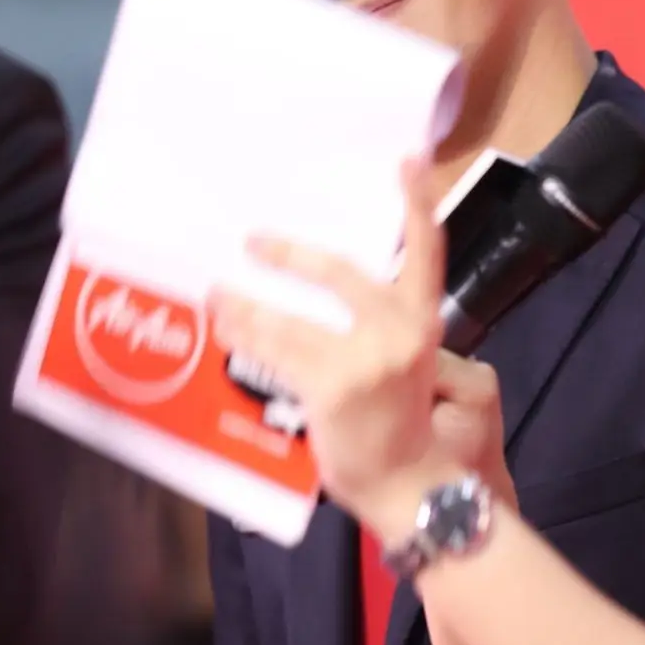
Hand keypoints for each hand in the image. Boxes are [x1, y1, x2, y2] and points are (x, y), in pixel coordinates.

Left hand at [212, 159, 511, 538]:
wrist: (410, 485)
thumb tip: (324, 303)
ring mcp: (365, 359)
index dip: (419, 203)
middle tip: (255, 240)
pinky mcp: (331, 386)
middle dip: (292, 255)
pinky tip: (225, 327)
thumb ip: (378, 329)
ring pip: (290, 319)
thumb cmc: (404, 430)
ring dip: (246, 306)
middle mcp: (400, 333)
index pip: (427, 253)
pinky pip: (275, 351)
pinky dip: (244, 335)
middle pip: (341, 273)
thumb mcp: (407, 367)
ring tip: (217, 295)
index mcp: (422, 323)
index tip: (408, 159)